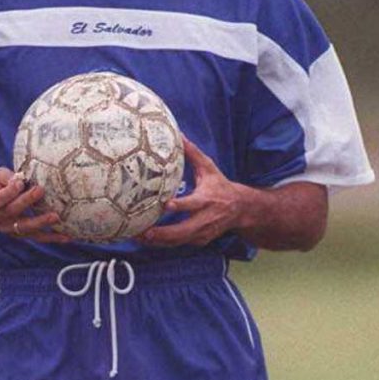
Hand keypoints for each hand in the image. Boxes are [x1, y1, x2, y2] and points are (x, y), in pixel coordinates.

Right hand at [0, 168, 70, 242]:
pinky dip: (51, 238)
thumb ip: (7, 176)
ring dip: (40, 222)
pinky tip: (66, 236)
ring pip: (24, 228)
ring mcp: (8, 228)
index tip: (20, 183)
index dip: (9, 191)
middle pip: (11, 211)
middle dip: (26, 201)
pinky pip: (36, 237)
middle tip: (40, 190)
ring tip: (56, 217)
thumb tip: (22, 178)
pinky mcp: (20, 234)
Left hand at [141, 136, 258, 246]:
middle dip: (162, 233)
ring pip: (179, 241)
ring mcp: (202, 232)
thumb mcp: (209, 167)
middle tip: (143, 231)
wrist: (240, 209)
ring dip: (158, 241)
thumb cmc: (220, 185)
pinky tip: (146, 240)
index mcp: (207, 199)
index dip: (181, 206)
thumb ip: (193, 153)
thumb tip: (178, 134)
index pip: (193, 204)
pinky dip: (163, 244)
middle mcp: (205, 218)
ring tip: (138, 237)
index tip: (166, 205)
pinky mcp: (199, 240)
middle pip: (183, 230)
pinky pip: (179, 244)